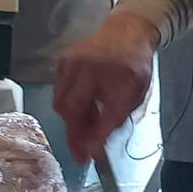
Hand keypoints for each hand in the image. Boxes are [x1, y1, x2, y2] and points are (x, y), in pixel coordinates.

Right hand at [54, 12, 157, 161]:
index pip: (98, 115)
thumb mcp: (134, 96)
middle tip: (82, 151)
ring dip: (71, 121)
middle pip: (70, 111)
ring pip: (60, 104)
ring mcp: (71, 64)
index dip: (91, 139)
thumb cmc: (133, 66)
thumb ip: (114, 121)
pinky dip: (68, 105)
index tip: (86, 158)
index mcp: (113, 76)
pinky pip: (58, 92)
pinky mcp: (63, 63)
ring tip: (87, 126)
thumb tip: (95, 147)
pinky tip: (83, 107)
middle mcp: (88, 68)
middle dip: (74, 134)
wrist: (126, 33)